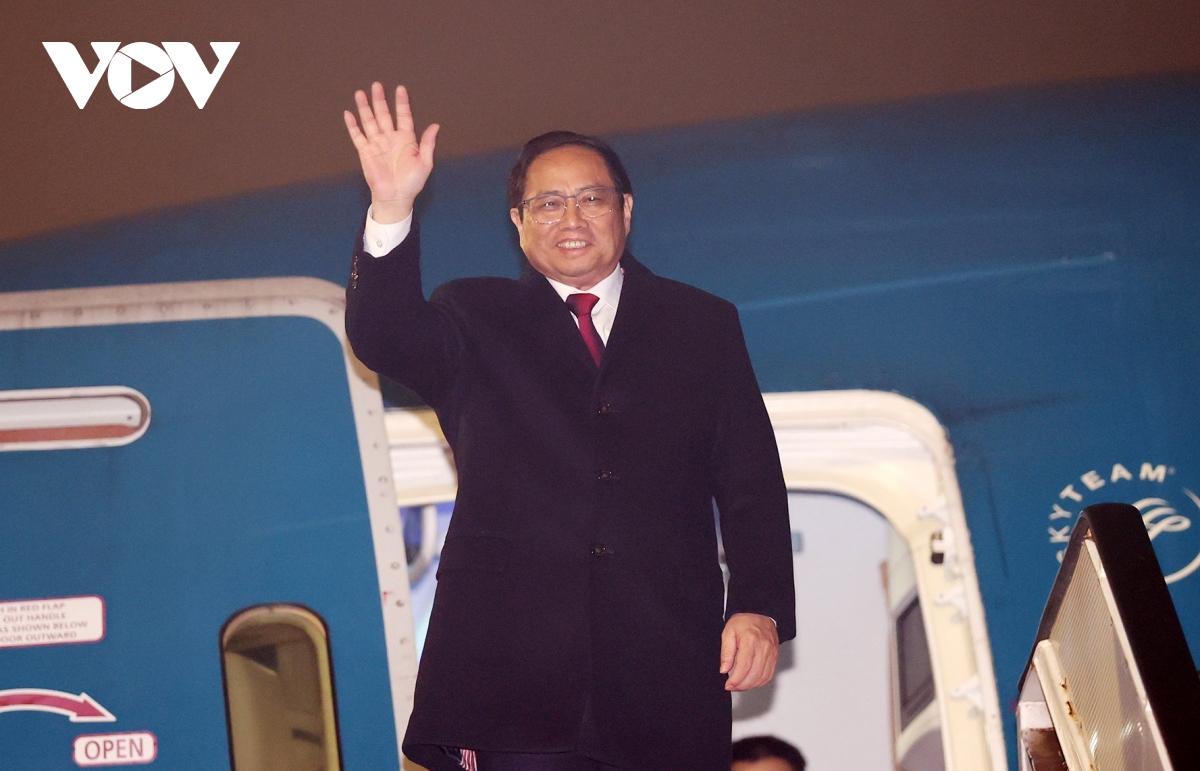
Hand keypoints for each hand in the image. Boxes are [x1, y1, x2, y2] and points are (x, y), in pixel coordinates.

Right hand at [343, 83, 438, 222]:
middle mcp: (390, 138)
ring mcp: (377, 144)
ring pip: (369, 121)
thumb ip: (428, 144)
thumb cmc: (412, 182)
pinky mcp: (365, 152)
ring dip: (365, 108)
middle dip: (380, 100)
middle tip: (376, 85)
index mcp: (406, 139)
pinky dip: (353, 125)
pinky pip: (358, 136)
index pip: (403, 116)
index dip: (402, 103)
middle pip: (384, 114)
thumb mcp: (425, 163)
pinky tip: (348, 113)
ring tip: (360, 93)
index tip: (400, 89)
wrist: (395, 197)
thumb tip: (435, 126)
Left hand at [719, 613, 778, 690]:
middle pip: (754, 674)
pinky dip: (760, 682)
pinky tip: (751, 682)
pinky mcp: (775, 657)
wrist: (760, 615)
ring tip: (740, 686)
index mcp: (750, 640)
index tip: (728, 685)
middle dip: (742, 685)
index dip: (736, 680)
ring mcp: (771, 653)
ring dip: (750, 686)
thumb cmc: (744, 623)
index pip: (744, 666)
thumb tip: (724, 669)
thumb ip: (726, 652)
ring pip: (763, 677)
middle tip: (732, 687)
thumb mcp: (728, 633)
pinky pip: (769, 675)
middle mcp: (763, 647)